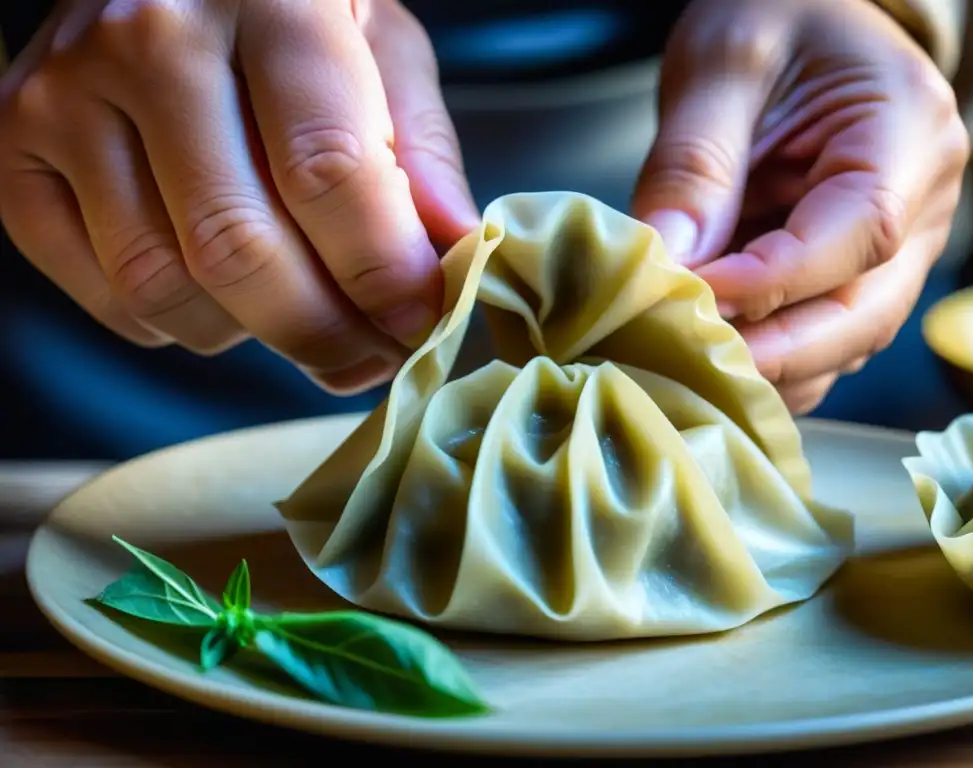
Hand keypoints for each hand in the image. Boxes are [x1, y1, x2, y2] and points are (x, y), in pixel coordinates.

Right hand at [0, 0, 477, 392]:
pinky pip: (104, 292)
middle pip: (236, 247)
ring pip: (163, 284)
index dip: (383, 275)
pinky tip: (218, 295)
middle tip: (368, 358)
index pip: (326, 173)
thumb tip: (454, 258)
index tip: (419, 324)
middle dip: (321, 333)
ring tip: (298, 316)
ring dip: (249, 336)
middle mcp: (150, 42)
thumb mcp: (384, 49)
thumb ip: (421, 151)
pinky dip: (175, 325)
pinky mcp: (14, 151)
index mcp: (269, 3)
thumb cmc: (293, 12)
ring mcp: (66, 97)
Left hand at [633, 0, 969, 413]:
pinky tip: (704, 351)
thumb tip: (667, 258)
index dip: (771, 281)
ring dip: (765, 367)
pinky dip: (763, 358)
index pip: (859, 233)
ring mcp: (892, 251)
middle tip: (683, 358)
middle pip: (862, 315)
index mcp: (908, 135)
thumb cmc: (772, 18)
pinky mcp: (850, 275)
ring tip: (682, 360)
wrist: (797, 18)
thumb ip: (696, 160)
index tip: (691, 295)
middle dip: (772, 352)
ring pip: (841, 343)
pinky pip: (816, 340)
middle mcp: (921, 205)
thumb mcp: (723, 63)